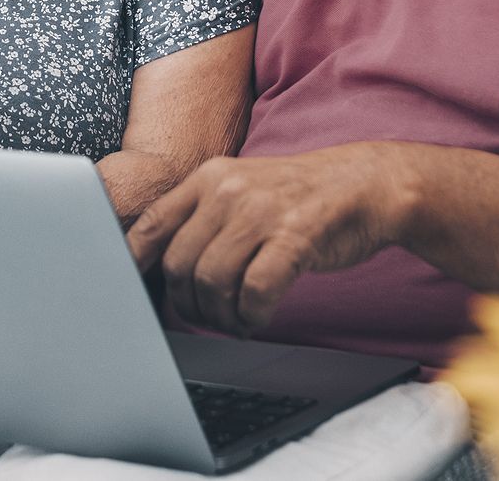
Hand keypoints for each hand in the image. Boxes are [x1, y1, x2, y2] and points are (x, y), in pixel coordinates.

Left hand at [126, 145, 413, 336]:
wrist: (364, 184)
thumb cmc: (299, 197)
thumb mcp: (242, 190)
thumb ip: (203, 217)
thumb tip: (163, 267)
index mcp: (209, 177)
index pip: (152, 224)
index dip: (135, 264)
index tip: (135, 292)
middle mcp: (228, 190)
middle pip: (180, 264)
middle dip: (189, 305)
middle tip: (209, 318)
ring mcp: (261, 212)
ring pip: (212, 282)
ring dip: (221, 316)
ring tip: (236, 321)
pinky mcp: (293, 236)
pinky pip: (254, 291)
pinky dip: (251, 315)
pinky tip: (257, 316)